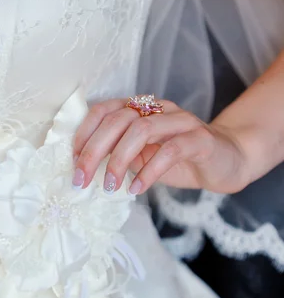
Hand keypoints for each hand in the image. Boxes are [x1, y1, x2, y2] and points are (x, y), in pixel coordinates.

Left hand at [72, 98, 248, 194]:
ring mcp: (180, 121)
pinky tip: (137, 189)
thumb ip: (115, 155)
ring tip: (109, 186)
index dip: (84, 134)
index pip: (102, 111)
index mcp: (138, 109)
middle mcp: (157, 109)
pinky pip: (171, 151)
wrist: (225, 162)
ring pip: (141, 130)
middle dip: (93, 151)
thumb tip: (82, 170)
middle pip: (117, 120)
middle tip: (81, 179)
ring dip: (119, 160)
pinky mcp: (200, 139)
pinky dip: (149, 171)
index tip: (72, 161)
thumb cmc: (176, 160)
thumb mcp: (139, 157)